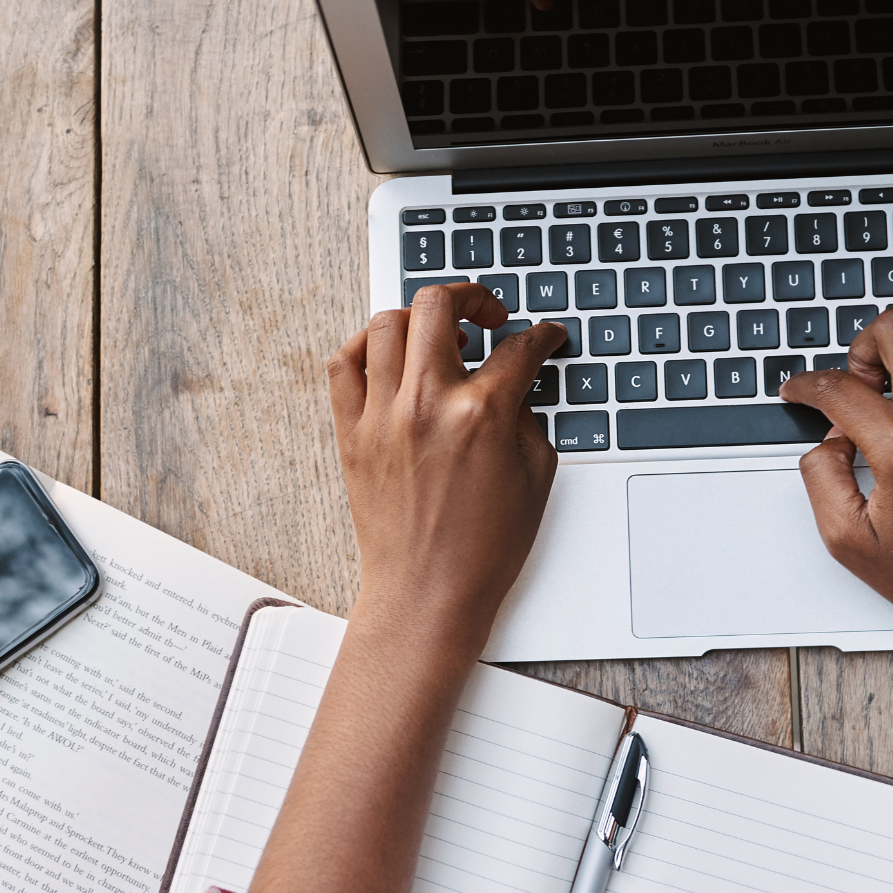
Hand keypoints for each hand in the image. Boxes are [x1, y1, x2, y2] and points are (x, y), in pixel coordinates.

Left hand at [249, 288, 562, 892]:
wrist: (426, 595)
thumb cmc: (482, 549)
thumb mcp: (535, 476)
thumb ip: (526, 415)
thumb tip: (517, 382)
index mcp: (482, 414)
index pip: (521, 347)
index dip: (543, 336)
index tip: (545, 338)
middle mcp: (427, 402)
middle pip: (441, 305)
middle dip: (473, 297)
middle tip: (487, 314)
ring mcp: (383, 414)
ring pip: (389, 322)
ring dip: (419, 317)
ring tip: (438, 334)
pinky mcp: (352, 432)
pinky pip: (346, 363)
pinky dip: (367, 347)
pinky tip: (390, 356)